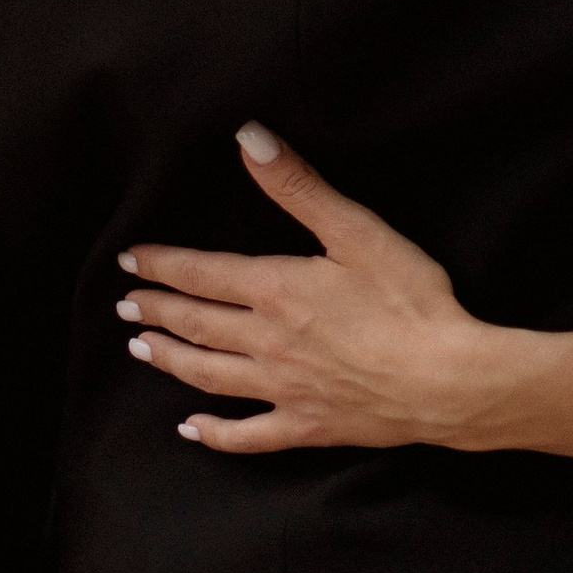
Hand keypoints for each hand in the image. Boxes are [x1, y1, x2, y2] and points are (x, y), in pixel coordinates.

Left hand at [116, 128, 527, 457]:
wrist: (447, 380)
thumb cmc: (411, 302)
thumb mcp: (358, 232)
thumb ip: (298, 186)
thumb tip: (248, 138)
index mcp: (276, 290)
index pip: (201, 274)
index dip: (162, 265)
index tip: (131, 261)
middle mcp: (266, 342)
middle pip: (196, 324)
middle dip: (157, 309)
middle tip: (125, 304)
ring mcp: (282, 388)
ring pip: (208, 374)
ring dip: (170, 360)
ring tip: (141, 348)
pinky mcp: (306, 426)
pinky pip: (247, 434)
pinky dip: (214, 433)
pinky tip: (191, 429)